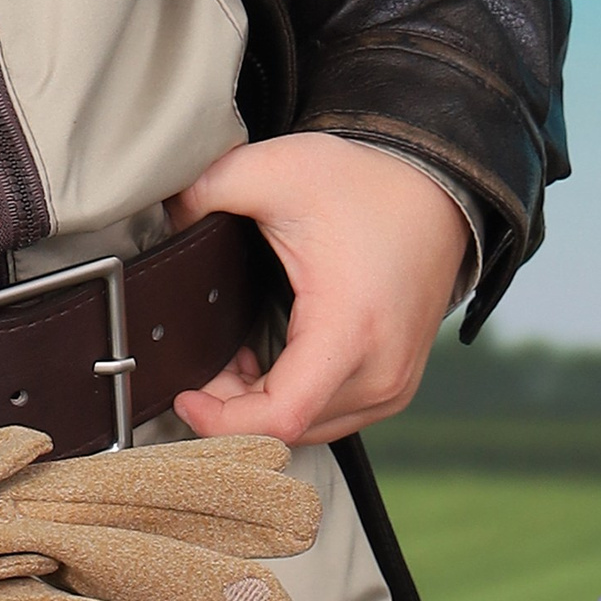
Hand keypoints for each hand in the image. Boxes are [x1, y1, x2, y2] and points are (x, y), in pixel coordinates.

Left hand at [167, 133, 467, 448]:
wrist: (438, 192)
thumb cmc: (364, 186)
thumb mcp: (276, 171)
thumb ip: (207, 190)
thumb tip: (163, 218)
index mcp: (350, 330)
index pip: (279, 416)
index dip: (220, 420)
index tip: (184, 393)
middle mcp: (381, 373)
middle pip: (287, 429)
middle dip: (231, 408)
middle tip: (199, 365)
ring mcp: (393, 386)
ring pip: (309, 429)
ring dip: (259, 406)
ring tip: (229, 362)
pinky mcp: (394, 385)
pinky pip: (331, 417)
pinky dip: (290, 401)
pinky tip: (263, 365)